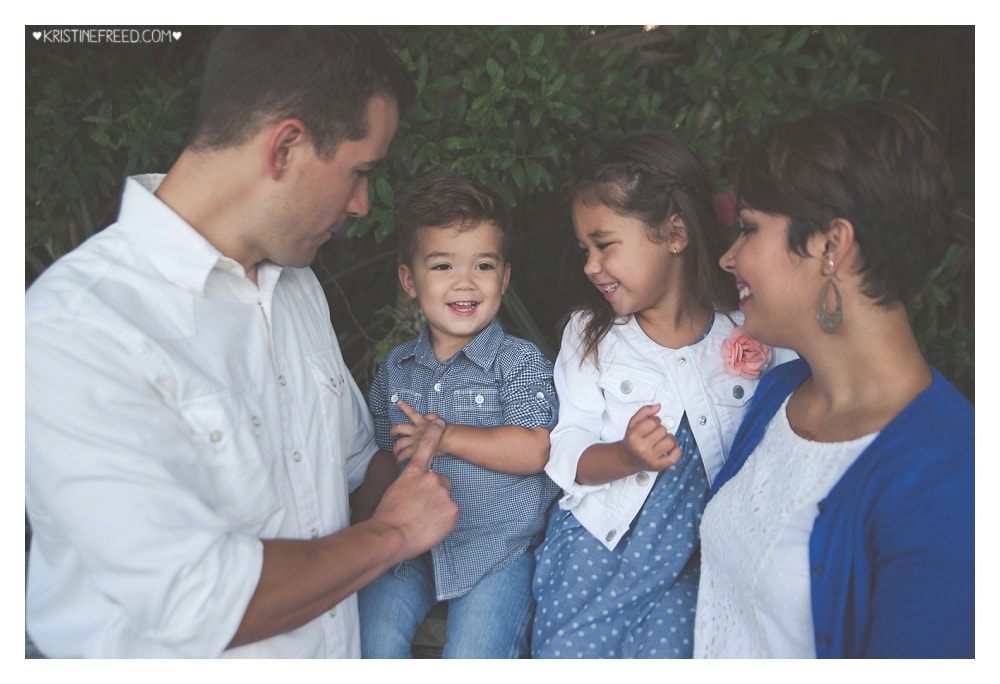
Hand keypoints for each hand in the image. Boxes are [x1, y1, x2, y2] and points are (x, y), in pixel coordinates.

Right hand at [371, 416, 458, 558]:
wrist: (391, 535)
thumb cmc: (388, 516)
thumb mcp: (396, 490)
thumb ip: (411, 483)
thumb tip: (417, 488)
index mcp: (415, 472)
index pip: (426, 446)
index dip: (434, 432)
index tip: (439, 422)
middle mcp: (432, 478)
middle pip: (441, 483)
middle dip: (435, 494)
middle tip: (421, 509)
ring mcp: (443, 493)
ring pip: (445, 499)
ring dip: (438, 508)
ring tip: (423, 520)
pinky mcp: (452, 509)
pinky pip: (451, 514)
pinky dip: (444, 520)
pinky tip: (430, 526)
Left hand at [390, 400, 446, 463]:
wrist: (448, 439)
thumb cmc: (446, 431)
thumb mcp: (439, 420)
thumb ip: (432, 417)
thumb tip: (427, 416)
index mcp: (421, 422)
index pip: (411, 412)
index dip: (404, 407)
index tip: (398, 402)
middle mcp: (415, 431)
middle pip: (400, 428)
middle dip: (394, 430)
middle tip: (391, 433)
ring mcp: (414, 441)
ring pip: (399, 444)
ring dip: (396, 449)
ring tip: (395, 453)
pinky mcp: (415, 450)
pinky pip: (404, 455)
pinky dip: (401, 458)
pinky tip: (400, 461)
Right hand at [620, 404, 680, 472]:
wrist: (627, 459)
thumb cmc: (631, 441)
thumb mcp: (633, 424)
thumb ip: (644, 412)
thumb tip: (658, 406)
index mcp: (633, 437)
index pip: (653, 421)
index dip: (655, 420)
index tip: (652, 423)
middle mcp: (641, 448)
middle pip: (662, 430)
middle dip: (660, 429)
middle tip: (654, 433)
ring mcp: (650, 458)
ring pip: (670, 442)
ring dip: (669, 439)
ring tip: (662, 440)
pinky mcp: (658, 466)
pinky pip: (674, 457)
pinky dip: (676, 450)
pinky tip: (670, 448)